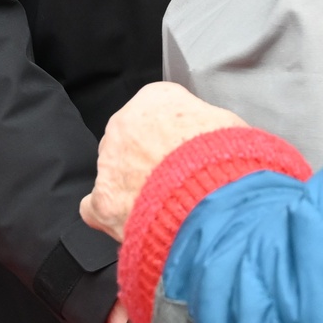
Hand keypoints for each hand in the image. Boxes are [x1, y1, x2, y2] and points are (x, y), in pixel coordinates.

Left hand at [81, 82, 245, 241]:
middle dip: (146, 159)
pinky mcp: (104, 200)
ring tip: (160, 206)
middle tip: (172, 181)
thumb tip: (212, 138)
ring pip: (113, 171)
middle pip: (129, 139)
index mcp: (156, 99)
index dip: (172, 135)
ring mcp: (110, 162)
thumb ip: (207, 124)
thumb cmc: (226, 160)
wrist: (213, 200)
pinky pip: (94, 207)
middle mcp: (125, 124)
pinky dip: (110, 215)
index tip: (183, 151)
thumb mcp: (228, 124)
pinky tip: (130, 223)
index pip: (156, 110)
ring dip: (131, 186)